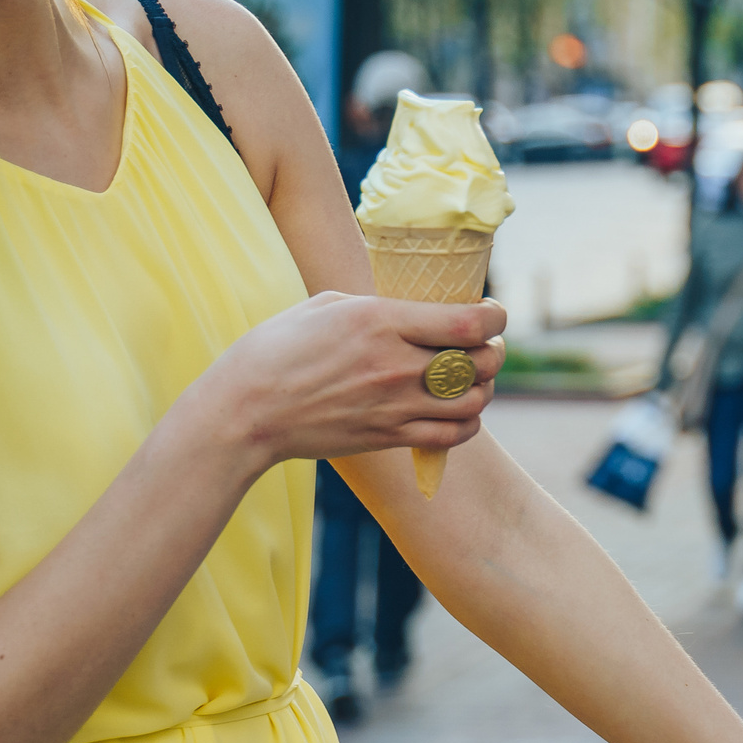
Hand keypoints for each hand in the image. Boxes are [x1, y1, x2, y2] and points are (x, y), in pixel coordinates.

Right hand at [198, 292, 506, 469]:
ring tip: (474, 379)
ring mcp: (395, 405)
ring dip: (483, 389)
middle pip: (479, 362)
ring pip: (473, 402)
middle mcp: (395, 365)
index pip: (467, 324)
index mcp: (381, 322)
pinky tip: (459, 412)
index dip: (495, 318)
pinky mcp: (388, 436)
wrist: (247, 411)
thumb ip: (378, 307)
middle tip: (488, 346)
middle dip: (494, 352)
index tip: (494, 314)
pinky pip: (452, 436)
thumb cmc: (277, 349)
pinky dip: (467, 424)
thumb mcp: (326, 306)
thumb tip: (414, 306)